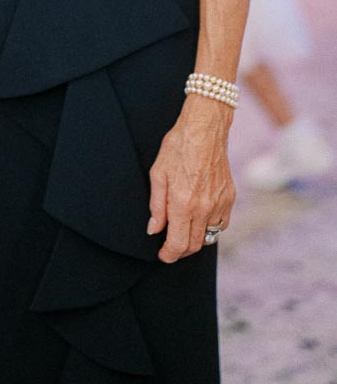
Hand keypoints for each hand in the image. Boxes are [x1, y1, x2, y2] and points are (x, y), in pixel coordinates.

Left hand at [147, 94, 236, 262]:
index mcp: (183, 203)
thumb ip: (156, 206)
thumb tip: (154, 230)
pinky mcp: (230, 198)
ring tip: (183, 231)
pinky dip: (210, 228)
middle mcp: (204, 208)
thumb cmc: (178, 147)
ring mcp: (220, 204)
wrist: (204, 129)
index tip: (163, 255)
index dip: (169, 254)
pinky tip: (199, 219)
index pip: (178, 244)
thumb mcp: (158, 174)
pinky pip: (221, 224)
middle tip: (170, 245)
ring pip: (209, 237)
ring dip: (195, 240)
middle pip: (194, 245)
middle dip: (180, 250)